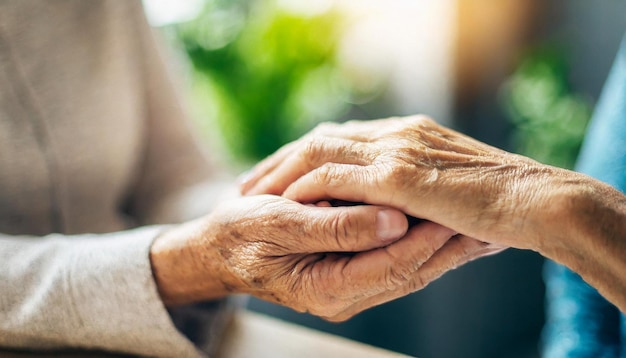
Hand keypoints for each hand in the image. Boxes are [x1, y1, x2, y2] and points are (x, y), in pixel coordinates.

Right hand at [150, 195, 466, 320]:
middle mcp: (346, 292)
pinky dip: (424, 237)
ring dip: (446, 242)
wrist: (222, 248)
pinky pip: (397, 255)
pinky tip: (446, 220)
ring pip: (411, 265)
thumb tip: (393, 221)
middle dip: (451, 245)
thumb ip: (333, 226)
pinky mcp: (354, 267)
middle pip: (412, 270)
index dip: (427, 240)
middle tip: (490, 221)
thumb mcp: (277, 225)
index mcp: (328, 287)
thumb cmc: (241, 235)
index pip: (392, 266)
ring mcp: (352, 283)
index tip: (459, 216)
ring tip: (484, 221)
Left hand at [240, 115, 568, 250]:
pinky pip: (336, 177)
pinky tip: (284, 202)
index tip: (279, 175)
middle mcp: (396, 134)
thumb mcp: (453, 189)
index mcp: (408, 134)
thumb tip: (404, 208)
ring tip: (254, 194)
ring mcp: (396, 151)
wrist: (537, 200)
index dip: (304, 156)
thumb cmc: (502, 202)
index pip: (341, 138)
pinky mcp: (398, 175)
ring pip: (319, 152)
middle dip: (280, 160)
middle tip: (251, 182)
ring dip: (282, 172)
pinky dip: (306, 187)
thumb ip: (423, 192)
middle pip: (320, 139)